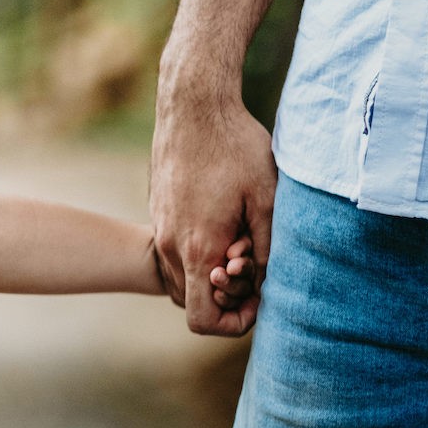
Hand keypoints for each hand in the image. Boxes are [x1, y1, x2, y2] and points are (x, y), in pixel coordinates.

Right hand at [149, 88, 275, 335]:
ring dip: (212, 269)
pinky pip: (176, 249)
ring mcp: (160, 227)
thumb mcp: (268, 200)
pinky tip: (223, 216)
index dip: (234, 322)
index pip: (203, 319)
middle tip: (252, 255)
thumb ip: (269, 251)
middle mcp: (170, 244)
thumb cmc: (234, 147)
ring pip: (184, 275)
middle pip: (194, 300)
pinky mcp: (159, 211)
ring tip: (239, 235)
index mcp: (197, 248)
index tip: (257, 296)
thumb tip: (266, 284)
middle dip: (228, 291)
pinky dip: (200, 248)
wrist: (192, 105)